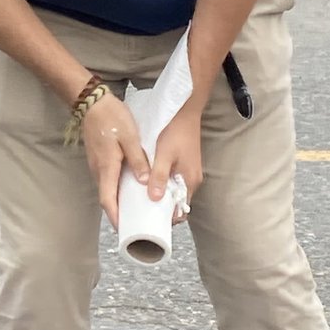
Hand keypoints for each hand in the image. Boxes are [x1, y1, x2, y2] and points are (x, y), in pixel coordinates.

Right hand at [80, 92, 150, 229]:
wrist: (92, 101)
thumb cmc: (111, 117)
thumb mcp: (130, 137)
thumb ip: (138, 160)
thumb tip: (146, 183)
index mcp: (106, 167)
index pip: (107, 200)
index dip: (115, 217)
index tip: (125, 231)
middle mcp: (98, 169)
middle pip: (107, 198)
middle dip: (120, 213)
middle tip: (137, 222)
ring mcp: (96, 164)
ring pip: (107, 188)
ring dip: (119, 200)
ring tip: (137, 206)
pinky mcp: (98, 158)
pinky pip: (107, 178)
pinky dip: (117, 187)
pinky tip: (131, 185)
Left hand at [147, 105, 203, 222]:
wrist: (184, 109)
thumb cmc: (175, 130)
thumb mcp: (164, 153)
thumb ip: (159, 176)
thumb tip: (154, 198)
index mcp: (189, 181)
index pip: (179, 211)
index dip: (164, 218)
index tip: (147, 220)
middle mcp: (191, 179)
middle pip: (175, 202)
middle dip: (159, 206)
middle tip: (139, 208)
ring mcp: (187, 170)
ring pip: (172, 190)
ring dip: (159, 193)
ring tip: (139, 194)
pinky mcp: (183, 162)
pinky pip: (171, 178)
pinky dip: (160, 181)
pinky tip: (146, 177)